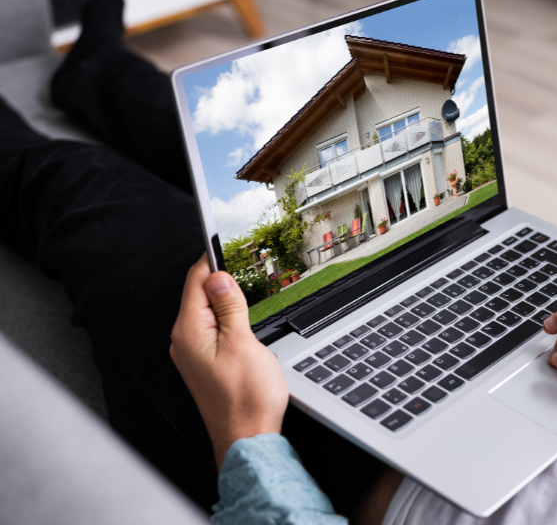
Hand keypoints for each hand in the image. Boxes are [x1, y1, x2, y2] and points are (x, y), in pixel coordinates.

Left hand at [170, 255, 287, 469]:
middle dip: (221, 282)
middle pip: (199, 294)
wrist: (248, 439)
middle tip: (246, 274)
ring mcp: (192, 353)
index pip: (194, 281)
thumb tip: (219, 277)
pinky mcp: (203, 363)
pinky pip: (210, 329)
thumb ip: (230, 306)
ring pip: (206, 312)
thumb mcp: (244, 342)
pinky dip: (225, 320)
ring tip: (247, 303)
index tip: (222, 242)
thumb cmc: (246, 399)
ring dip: (225, 302)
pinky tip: (241, 324)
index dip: (211, 260)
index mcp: (189, 331)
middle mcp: (183, 341)